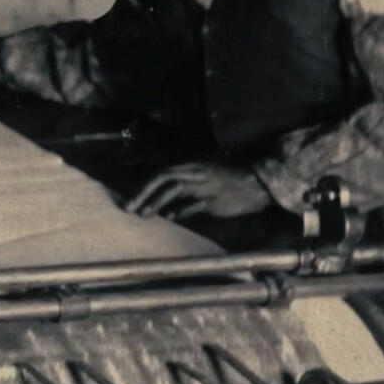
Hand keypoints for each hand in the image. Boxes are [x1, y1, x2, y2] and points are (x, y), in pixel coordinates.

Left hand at [126, 162, 272, 219]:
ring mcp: (205, 186)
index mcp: (191, 166)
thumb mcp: (204, 176)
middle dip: (142, 192)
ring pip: (175, 189)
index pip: (160, 171)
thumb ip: (184, 185)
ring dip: (156, 201)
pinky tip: (172, 216)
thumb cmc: (228, 181)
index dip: (141, 181)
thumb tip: (165, 204)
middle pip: (162, 177)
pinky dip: (181, 210)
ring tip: (143, 214)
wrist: (257, 183)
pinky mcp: (215, 200)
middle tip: (128, 207)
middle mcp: (195, 173)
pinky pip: (194, 205)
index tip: (126, 193)